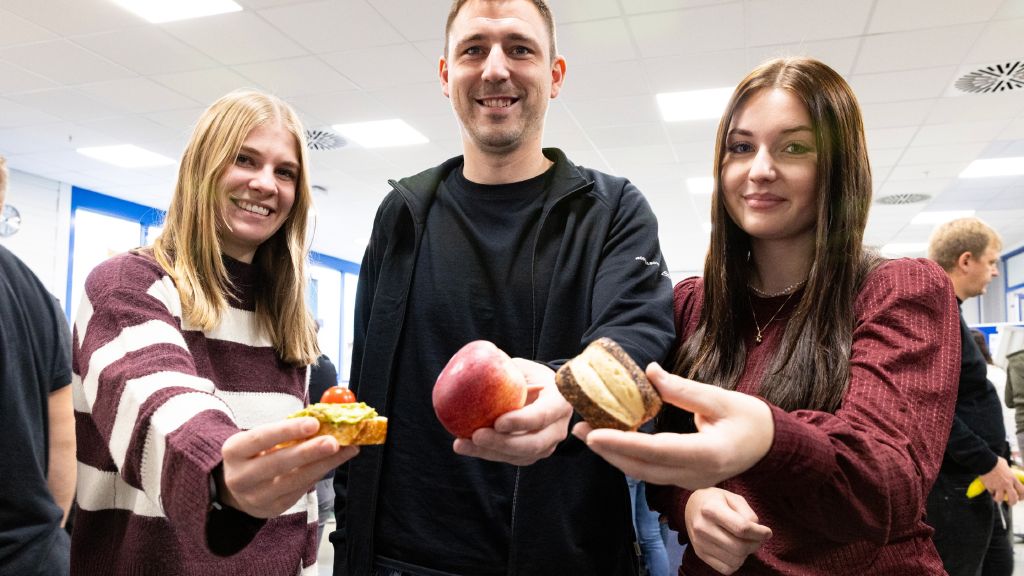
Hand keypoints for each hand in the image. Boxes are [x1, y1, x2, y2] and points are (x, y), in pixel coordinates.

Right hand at [219, 417, 357, 517]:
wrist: (238, 490)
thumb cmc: (255, 454)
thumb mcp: (260, 440)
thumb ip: (286, 431)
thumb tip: (324, 419)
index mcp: (234, 451)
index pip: (261, 438)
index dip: (288, 430)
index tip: (314, 423)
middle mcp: (241, 477)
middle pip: (278, 463)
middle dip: (309, 452)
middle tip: (334, 442)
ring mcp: (256, 497)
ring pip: (294, 480)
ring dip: (323, 464)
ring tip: (346, 450)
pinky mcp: (273, 509)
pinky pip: (301, 490)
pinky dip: (320, 474)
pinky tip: (335, 461)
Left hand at [453, 359, 572, 465]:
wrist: (546, 395)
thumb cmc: (532, 377)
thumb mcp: (525, 368)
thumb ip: (508, 370)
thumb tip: (478, 364)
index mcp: (559, 402)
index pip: (542, 416)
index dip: (520, 421)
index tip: (497, 422)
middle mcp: (557, 428)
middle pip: (532, 444)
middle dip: (501, 443)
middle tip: (476, 436)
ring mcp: (547, 445)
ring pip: (519, 456)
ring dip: (488, 452)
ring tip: (462, 444)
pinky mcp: (532, 455)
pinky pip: (509, 458)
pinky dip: (485, 453)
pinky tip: (465, 446)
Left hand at [571, 362, 773, 488]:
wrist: (771, 444)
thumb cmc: (750, 418)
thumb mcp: (720, 397)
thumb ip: (683, 389)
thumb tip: (648, 371)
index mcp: (709, 454)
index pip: (657, 451)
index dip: (623, 443)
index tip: (595, 433)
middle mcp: (698, 475)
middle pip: (644, 468)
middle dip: (609, 451)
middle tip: (580, 430)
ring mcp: (692, 482)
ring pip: (645, 474)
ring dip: (615, 456)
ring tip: (587, 435)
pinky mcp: (687, 480)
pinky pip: (652, 473)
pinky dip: (629, 459)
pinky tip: (611, 443)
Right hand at [685, 488, 771, 573]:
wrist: (691, 507)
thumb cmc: (716, 500)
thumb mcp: (733, 498)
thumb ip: (747, 513)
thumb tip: (757, 532)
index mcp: (711, 509)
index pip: (742, 528)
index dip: (759, 533)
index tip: (767, 532)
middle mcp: (703, 527)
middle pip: (739, 547)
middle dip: (755, 545)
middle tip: (758, 538)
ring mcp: (700, 543)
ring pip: (734, 560)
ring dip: (746, 554)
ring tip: (746, 543)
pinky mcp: (700, 554)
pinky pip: (726, 569)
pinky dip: (736, 563)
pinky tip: (735, 552)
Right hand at [980, 457, 1023, 504]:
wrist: (985, 462)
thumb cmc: (995, 461)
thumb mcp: (1005, 465)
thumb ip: (1008, 470)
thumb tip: (1007, 470)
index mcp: (1013, 478)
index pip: (1022, 491)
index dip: (1022, 496)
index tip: (1019, 497)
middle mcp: (1007, 484)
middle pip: (1013, 498)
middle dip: (1012, 502)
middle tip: (1010, 502)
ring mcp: (998, 486)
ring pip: (1000, 498)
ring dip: (998, 499)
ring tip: (996, 497)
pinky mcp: (990, 487)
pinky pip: (991, 492)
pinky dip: (991, 492)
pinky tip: (990, 490)